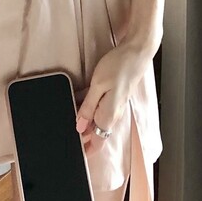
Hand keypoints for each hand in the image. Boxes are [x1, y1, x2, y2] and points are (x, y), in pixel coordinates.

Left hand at [74, 38, 153, 156]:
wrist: (137, 51)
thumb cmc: (119, 66)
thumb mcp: (98, 86)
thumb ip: (88, 107)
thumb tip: (80, 127)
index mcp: (108, 116)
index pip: (97, 143)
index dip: (85, 149)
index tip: (72, 149)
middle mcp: (112, 114)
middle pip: (95, 131)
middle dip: (81, 133)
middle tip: (64, 127)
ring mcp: (114, 104)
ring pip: (96, 118)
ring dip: (83, 117)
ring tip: (68, 111)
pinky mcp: (114, 94)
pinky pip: (98, 105)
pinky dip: (88, 104)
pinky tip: (77, 97)